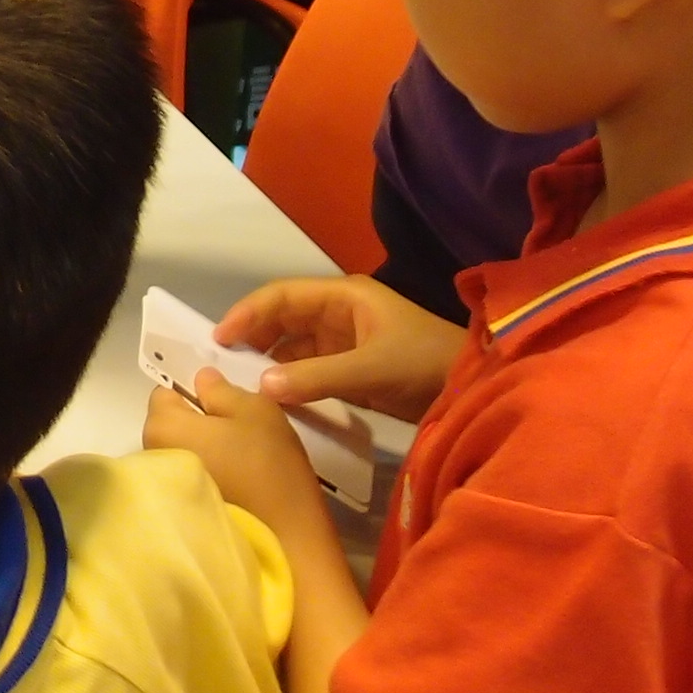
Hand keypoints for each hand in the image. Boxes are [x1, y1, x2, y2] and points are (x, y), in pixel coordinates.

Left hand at [148, 378, 333, 546]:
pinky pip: (191, 476)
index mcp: (162, 425)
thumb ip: (221, 389)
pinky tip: (238, 481)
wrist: (284, 539)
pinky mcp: (179, 510)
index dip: (194, 391)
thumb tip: (201, 379)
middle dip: (198, 421)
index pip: (166, 391)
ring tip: (242, 456)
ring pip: (182, 451)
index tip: (222, 400)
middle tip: (239, 428)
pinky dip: (209, 473)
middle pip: (172, 423)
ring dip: (204, 449)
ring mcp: (162, 487)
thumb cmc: (267, 466)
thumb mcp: (254, 411)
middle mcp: (151, 455)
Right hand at [214, 277, 467, 421]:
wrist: (473, 388)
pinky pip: (309, 368)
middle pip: (284, 317)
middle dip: (254, 336)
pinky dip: (289, 379)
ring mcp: (346, 341)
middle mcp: (340, 313)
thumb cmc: (424, 365)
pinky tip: (273, 397)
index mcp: (344, 297)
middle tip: (223, 364)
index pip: (283, 295)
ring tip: (241, 382)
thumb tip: (260, 386)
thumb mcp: (371, 370)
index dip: (249, 313)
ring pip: (294, 344)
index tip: (220, 339)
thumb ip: (317, 377)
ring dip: (269, 360)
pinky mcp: (352, 368)